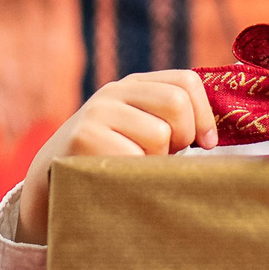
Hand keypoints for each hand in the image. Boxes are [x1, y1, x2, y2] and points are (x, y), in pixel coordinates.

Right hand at [14, 70, 217, 244]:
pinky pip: (134, 160)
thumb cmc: (111, 166)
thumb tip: (217, 134)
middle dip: (182, 139)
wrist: (50, 188)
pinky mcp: (83, 140)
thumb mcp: (140, 134)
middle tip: (164, 158)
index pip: (186, 81)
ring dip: (155, 163)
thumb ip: (171, 123)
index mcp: (134, 87)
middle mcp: (113, 93)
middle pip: (177, 104)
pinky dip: (135, 178)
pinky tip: (117, 181)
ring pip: (159, 136)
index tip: (206, 145)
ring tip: (133, 170)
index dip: (205, 116)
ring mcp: (96, 114)